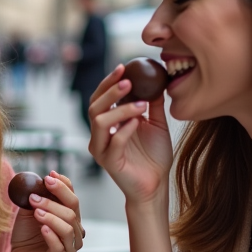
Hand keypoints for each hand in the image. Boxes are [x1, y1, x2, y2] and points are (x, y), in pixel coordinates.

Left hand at [8, 171, 82, 251]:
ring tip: (36, 212)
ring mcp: (71, 245)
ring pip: (68, 227)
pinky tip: (42, 228)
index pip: (72, 197)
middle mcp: (75, 230)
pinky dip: (51, 235)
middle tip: (35, 195)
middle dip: (54, 198)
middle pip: (72, 209)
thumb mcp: (30, 211)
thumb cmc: (26, 233)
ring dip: (51, 216)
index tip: (49, 175)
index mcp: (70, 216)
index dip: (63, 185)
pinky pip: (60, 245)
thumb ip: (37, 197)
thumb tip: (40, 179)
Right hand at [87, 64, 172, 203]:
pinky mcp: (109, 162)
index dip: (108, 82)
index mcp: (108, 124)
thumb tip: (157, 79)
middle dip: (109, 91)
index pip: (100, 98)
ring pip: (100, 122)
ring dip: (120, 109)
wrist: (157, 184)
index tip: (123, 67)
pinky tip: (139, 121)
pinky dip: (125, 129)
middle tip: (127, 81)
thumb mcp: (156, 123)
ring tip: (141, 104)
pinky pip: (114, 142)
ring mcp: (102, 149)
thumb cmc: (154, 156)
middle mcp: (100, 135)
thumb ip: (153, 103)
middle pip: (94, 107)